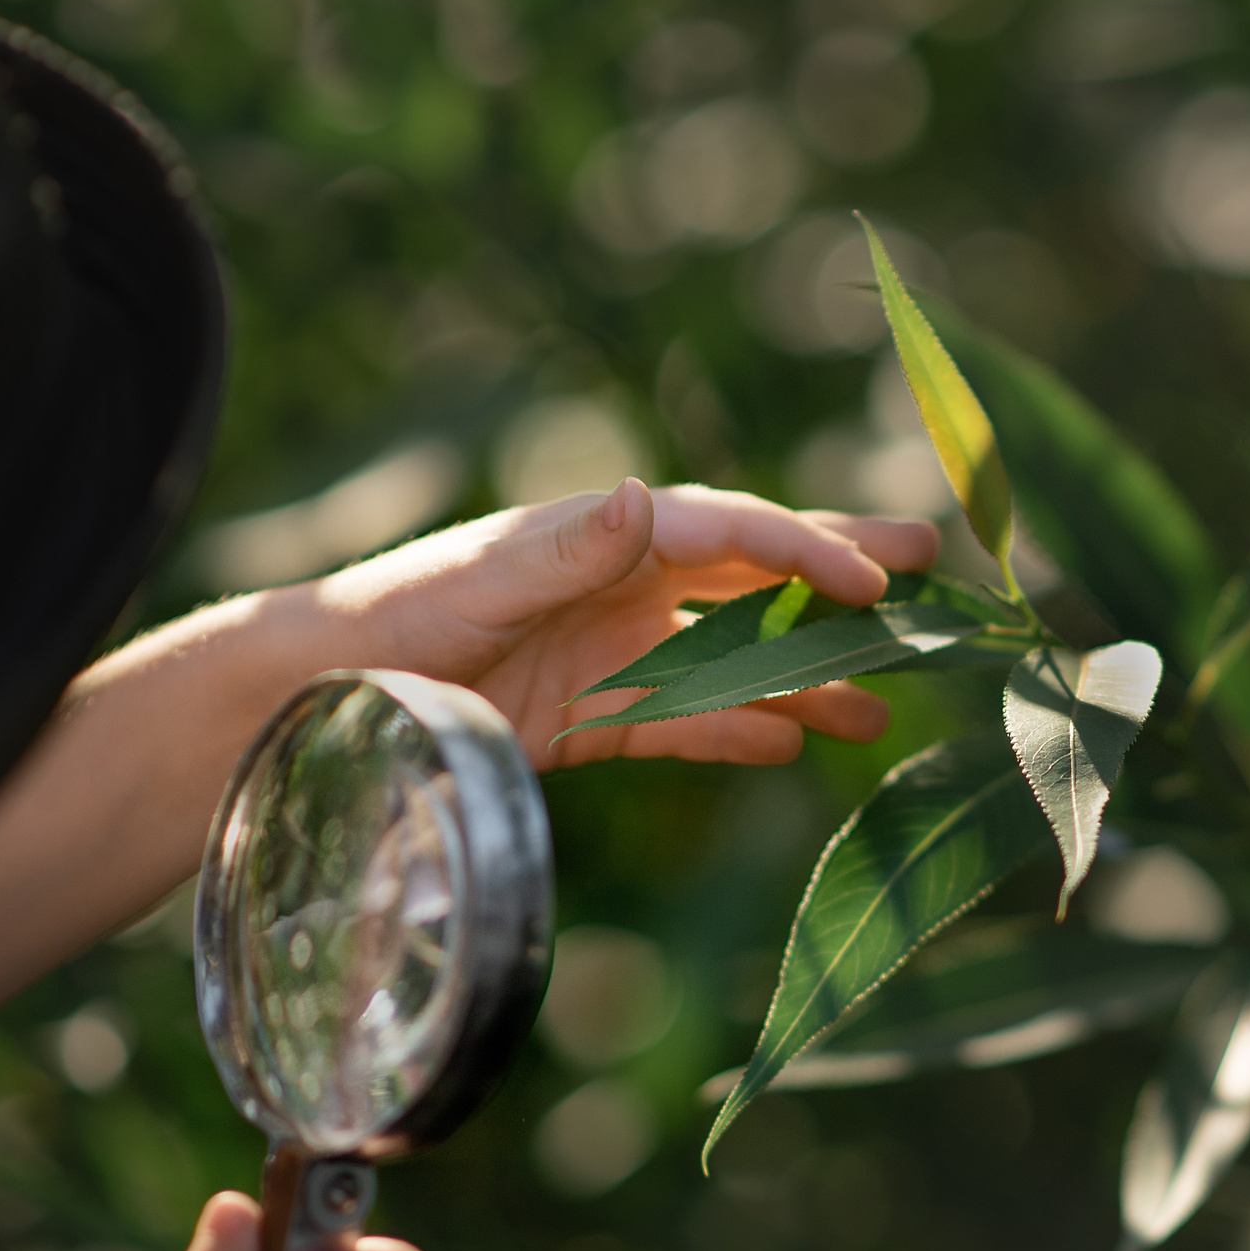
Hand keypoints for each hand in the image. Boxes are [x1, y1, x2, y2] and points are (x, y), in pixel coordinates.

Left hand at [306, 480, 940, 767]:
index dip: (803, 549)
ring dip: (806, 679)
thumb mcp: (481, 581)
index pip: (726, 532)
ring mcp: (613, 651)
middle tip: (930, 576)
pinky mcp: (593, 717)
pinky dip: (739, 735)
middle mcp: (621, 582)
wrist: (320, 693)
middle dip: (836, 577)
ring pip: (734, 660)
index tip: (874, 576)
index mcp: (603, 533)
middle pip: (751, 577)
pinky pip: (685, 724)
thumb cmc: (392, 619)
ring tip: (884, 707)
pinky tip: (795, 750)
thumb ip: (569, 551)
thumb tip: (652, 501)